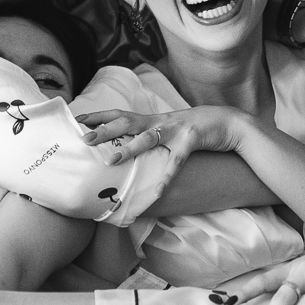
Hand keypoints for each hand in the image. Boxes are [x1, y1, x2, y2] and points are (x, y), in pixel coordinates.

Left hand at [78, 103, 246, 171]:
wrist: (227, 122)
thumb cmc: (194, 129)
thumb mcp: (168, 130)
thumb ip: (149, 137)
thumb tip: (127, 151)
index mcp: (152, 120)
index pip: (120, 114)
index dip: (98, 116)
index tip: (76, 120)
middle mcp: (160, 122)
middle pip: (127, 122)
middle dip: (105, 130)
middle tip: (84, 139)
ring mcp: (176, 129)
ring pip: (148, 137)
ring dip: (129, 148)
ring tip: (112, 160)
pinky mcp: (193, 139)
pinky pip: (177, 161)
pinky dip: (167, 176)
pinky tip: (158, 190)